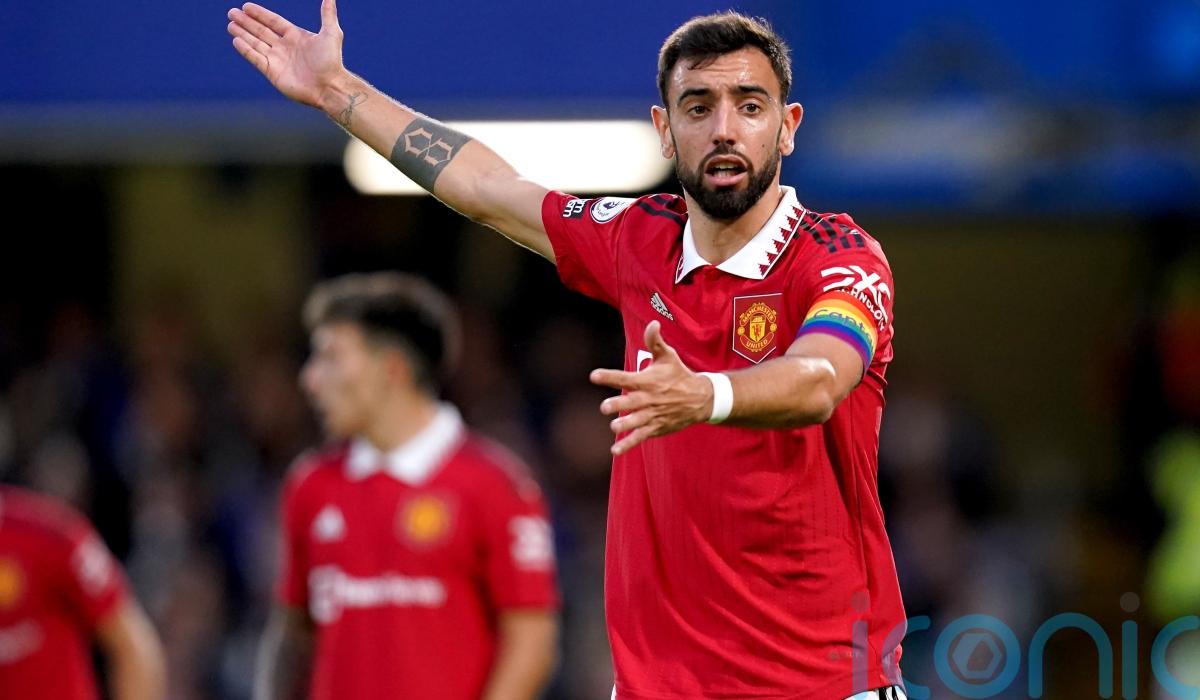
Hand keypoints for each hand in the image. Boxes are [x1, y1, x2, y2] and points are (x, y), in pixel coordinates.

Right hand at [227, 0, 344, 108]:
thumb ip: (328, 14)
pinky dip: (246, 49)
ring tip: (230, 24)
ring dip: (243, 34)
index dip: (260, 14)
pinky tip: (236, 40)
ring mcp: (278, 60)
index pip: (274, 22)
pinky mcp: (273, 72)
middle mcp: (285, 47)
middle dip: (246, 22)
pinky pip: (256, 58)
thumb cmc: (332, 61)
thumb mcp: (332, 34)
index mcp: (296, 36)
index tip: (246, 6)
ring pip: (256, 43)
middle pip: (261, 31)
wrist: (329, 87)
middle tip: (231, 12)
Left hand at [590, 321, 712, 455]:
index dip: (609, 376)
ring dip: (624, 425)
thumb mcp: (668, 356)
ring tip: (614, 427)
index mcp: (647, 380)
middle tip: (605, 407)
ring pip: (635, 422)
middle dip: (617, 405)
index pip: (624, 378)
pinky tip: (614, 451)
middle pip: (629, 402)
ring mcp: (651, 415)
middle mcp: (648, 398)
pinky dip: (628, 444)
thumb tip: (652, 323)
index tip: (594, 376)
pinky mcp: (655, 427)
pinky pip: (640, 437)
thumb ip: (655, 341)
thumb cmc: (679, 375)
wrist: (701, 399)